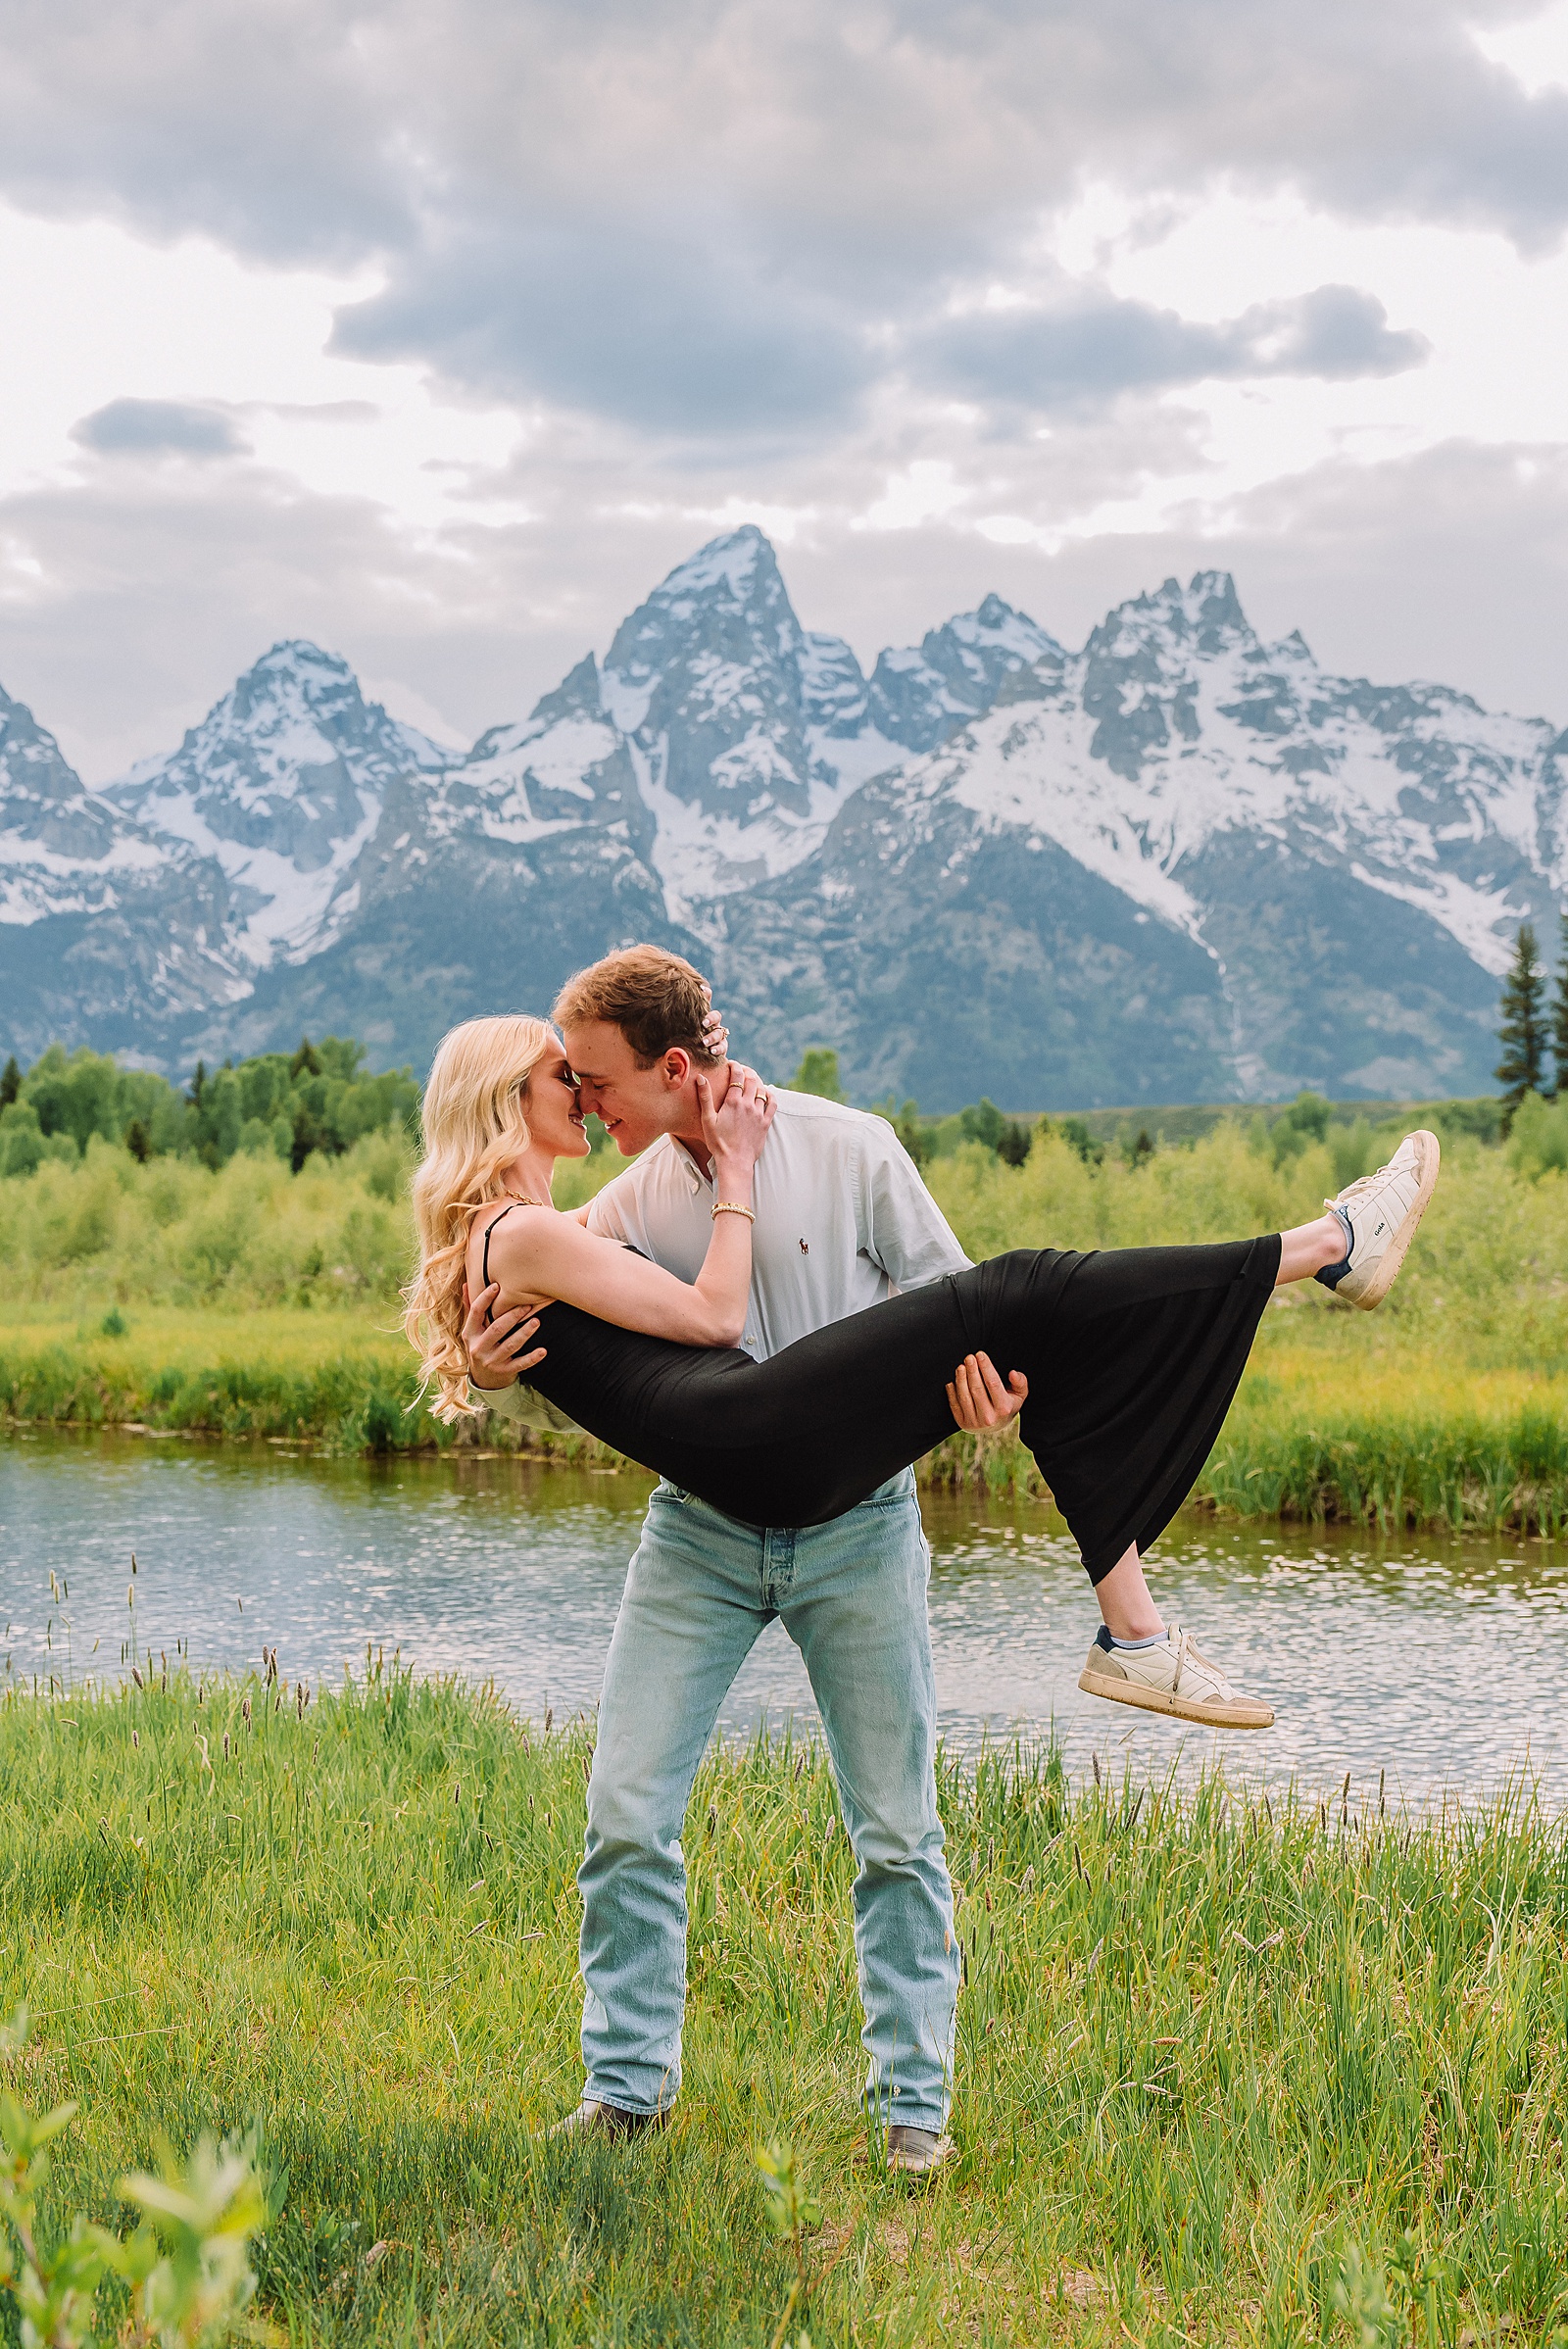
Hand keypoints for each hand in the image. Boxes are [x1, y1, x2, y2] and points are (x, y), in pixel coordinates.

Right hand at [461, 1280, 547, 1390]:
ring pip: (510, 1346)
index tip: (497, 1286)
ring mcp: (491, 1361)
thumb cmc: (480, 1346)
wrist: (483, 1379)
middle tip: (527, 1305)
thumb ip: (471, 1308)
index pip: (476, 1312)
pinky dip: (532, 1358)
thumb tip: (466, 1284)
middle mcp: (478, 1348)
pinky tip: (543, 1351)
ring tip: (536, 1322)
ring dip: (524, 1333)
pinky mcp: (504, 1371)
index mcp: (469, 1333)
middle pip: (496, 1329)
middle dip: (512, 1316)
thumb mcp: (471, 1330)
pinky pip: (520, 1364)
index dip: (485, 1298)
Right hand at [699, 1061, 774, 1175]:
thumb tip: (701, 1078)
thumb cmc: (718, 1142)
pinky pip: (773, 1103)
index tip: (732, 1063)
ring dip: (757, 1082)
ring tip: (752, 1080)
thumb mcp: (707, 1120)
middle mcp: (748, 1105)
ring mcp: (759, 1114)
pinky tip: (766, 1094)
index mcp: (733, 1102)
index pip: (737, 1076)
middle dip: (747, 1072)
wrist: (735, 1161)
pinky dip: (770, 1095)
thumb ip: (705, 1097)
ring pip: (762, 1090)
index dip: (735, 1066)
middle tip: (741, 1070)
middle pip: (752, 1080)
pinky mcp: (766, 1123)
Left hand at [946, 1352, 1027, 1431]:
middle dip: (972, 1371)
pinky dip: (951, 1392)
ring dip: (961, 1379)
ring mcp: (974, 1422)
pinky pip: (954, 1405)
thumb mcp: (1020, 1395)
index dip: (986, 1367)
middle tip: (969, 1357)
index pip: (993, 1384)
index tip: (980, 1354)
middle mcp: (989, 1417)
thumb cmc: (1007, 1406)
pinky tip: (952, 1381)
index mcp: (1004, 1408)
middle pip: (977, 1389)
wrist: (996, 1428)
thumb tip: (1013, 1373)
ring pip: (964, 1397)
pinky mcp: (963, 1423)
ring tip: (960, 1367)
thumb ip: (1020, 1382)